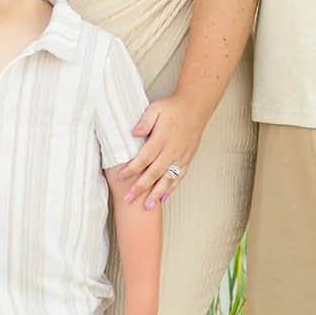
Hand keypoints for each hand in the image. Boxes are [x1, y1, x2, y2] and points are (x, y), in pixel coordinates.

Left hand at [120, 93, 202, 208]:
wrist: (195, 108)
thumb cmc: (173, 108)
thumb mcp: (155, 109)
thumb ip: (144, 122)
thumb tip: (133, 133)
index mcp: (161, 138)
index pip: (144, 158)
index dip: (131, 169)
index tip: (120, 178)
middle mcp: (171, 151)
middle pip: (154, 173)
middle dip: (140, 188)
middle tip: (129, 199)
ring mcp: (180, 157)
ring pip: (167, 179)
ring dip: (157, 193)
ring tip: (147, 206)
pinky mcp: (187, 160)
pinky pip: (179, 177)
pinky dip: (171, 189)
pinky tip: (163, 198)